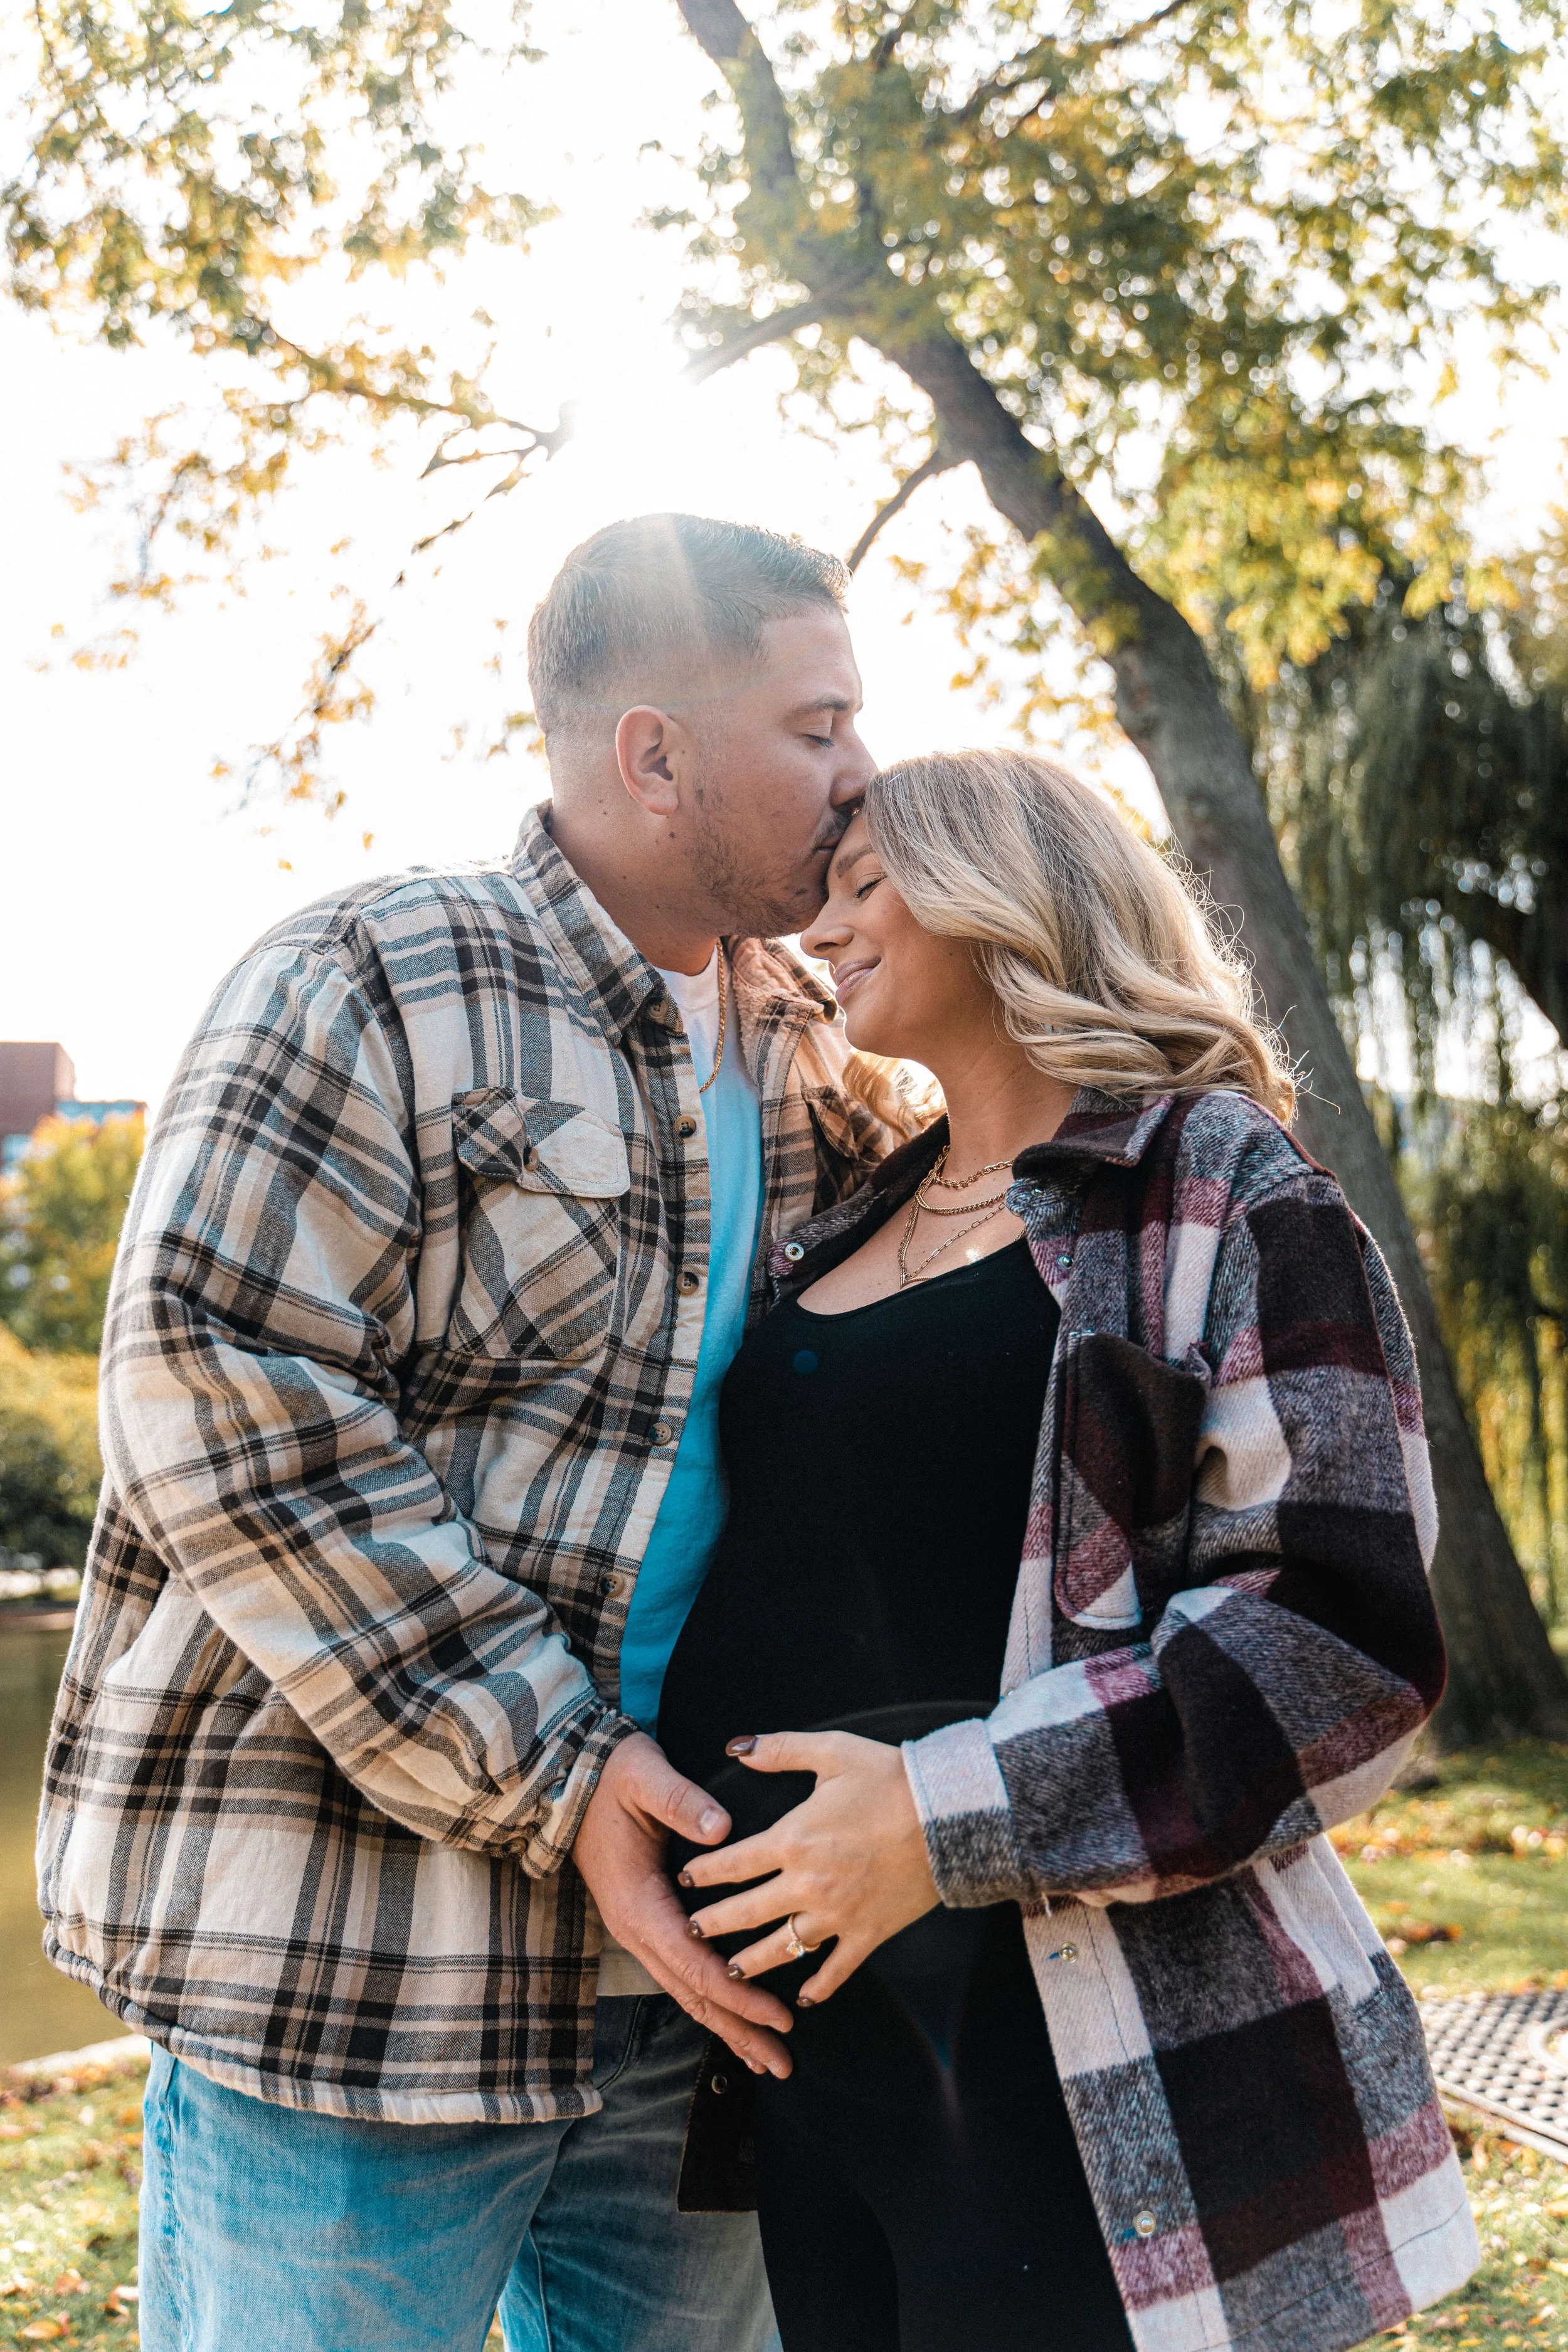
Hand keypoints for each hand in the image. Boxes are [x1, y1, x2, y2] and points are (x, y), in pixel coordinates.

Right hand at [572, 1732, 793, 2075]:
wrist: (567, 1773)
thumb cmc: (610, 1773)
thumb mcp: (645, 1776)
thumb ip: (681, 1802)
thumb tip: (721, 1830)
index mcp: (638, 1902)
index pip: (694, 1963)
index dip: (739, 1994)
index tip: (780, 2015)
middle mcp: (636, 1927)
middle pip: (693, 1994)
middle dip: (738, 2030)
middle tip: (783, 2063)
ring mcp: (639, 1928)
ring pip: (687, 1990)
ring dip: (727, 2024)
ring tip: (767, 2057)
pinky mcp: (646, 1920)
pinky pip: (682, 1971)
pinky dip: (712, 1999)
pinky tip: (735, 2016)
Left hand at [679, 1731, 939, 2005]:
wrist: (950, 1815)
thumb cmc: (891, 1778)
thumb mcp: (832, 1751)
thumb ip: (779, 1749)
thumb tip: (736, 1747)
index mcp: (794, 1839)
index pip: (733, 1863)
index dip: (703, 1873)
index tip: (685, 1879)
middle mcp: (808, 1883)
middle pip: (746, 1913)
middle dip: (713, 1924)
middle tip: (690, 1931)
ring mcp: (838, 1914)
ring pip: (782, 1948)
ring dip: (751, 1962)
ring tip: (729, 1971)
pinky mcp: (869, 1933)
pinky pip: (836, 1969)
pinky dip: (817, 1987)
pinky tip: (802, 1997)